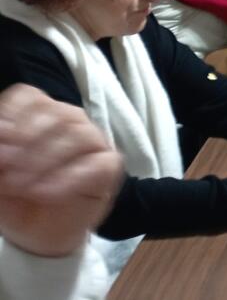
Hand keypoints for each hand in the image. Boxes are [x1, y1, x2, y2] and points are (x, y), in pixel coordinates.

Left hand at [0, 84, 123, 256]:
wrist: (38, 233)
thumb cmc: (16, 198)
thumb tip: (1, 143)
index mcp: (37, 116)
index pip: (28, 97)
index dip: (13, 115)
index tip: (0, 142)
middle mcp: (68, 121)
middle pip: (55, 114)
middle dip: (27, 143)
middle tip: (6, 172)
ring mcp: (93, 141)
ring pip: (79, 135)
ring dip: (45, 161)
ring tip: (22, 187)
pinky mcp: (110, 165)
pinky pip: (98, 164)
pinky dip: (69, 178)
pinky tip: (45, 194)